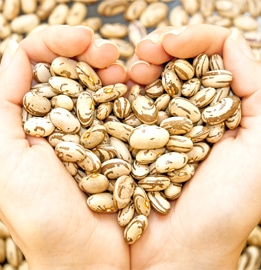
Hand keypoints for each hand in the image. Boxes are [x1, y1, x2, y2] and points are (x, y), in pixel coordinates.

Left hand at [0, 25, 128, 269]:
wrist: (86, 258)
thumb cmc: (43, 218)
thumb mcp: (3, 162)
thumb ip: (1, 108)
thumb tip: (19, 58)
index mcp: (25, 121)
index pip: (35, 63)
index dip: (58, 42)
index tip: (85, 39)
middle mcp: (55, 122)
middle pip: (68, 69)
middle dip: (88, 53)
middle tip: (111, 53)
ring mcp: (87, 132)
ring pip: (96, 85)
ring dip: (110, 70)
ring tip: (126, 70)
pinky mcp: (113, 144)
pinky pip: (119, 109)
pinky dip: (127, 93)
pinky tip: (135, 88)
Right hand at [128, 24, 260, 268]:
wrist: (179, 252)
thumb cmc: (223, 209)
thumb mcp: (258, 150)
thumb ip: (258, 94)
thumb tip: (234, 44)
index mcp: (223, 112)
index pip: (214, 59)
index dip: (193, 41)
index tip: (170, 42)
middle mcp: (191, 115)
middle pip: (179, 65)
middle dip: (162, 50)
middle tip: (145, 52)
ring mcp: (160, 127)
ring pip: (152, 82)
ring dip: (141, 67)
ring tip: (130, 70)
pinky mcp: (136, 142)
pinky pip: (128, 107)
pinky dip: (122, 90)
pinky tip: (117, 86)